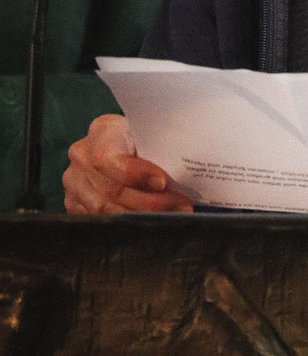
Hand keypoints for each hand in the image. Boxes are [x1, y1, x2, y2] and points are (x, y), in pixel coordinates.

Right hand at [64, 113, 192, 214]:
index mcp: (102, 131)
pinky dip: (129, 223)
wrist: (123, 144)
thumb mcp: (152, 134)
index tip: (163, 182)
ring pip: (106, 210)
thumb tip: (186, 167)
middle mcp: (81, 155)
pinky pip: (101, 220)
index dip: (136, 174)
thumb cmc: (144, 138)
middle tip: (181, 205)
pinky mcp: (73, 202)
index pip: (110, 158)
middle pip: (112, 189)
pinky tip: (151, 220)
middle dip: (150, 202)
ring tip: (172, 214)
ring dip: (143, 216)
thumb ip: (161, 147)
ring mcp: (73, 181)